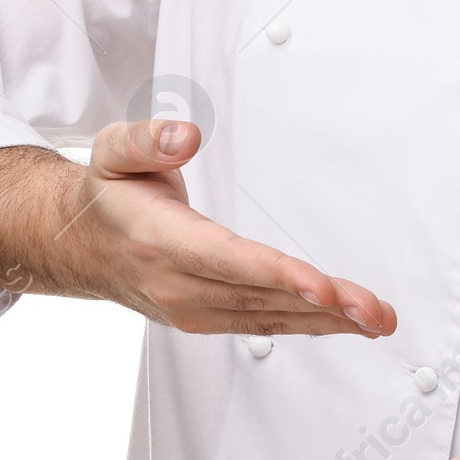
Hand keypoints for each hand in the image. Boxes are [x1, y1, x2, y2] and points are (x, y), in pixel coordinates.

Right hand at [77, 118, 397, 337]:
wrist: (83, 245)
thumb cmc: (109, 194)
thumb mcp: (113, 151)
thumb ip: (147, 138)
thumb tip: (186, 134)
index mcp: (158, 240)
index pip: (227, 261)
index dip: (277, 275)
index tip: (320, 285)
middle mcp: (177, 285)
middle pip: (260, 297)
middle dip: (323, 305)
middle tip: (372, 311)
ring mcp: (193, 309)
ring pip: (269, 318)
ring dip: (328, 322)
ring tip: (376, 320)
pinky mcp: (209, 319)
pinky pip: (265, 326)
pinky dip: (309, 325)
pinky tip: (346, 324)